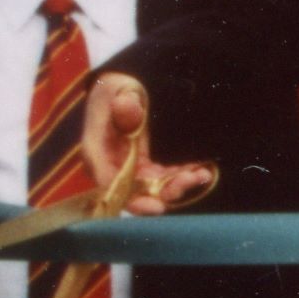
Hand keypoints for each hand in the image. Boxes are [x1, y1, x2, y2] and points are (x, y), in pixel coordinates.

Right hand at [76, 73, 214, 213]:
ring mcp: (129, 169)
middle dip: (165, 192)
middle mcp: (112, 167)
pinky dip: (181, 177)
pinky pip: (163, 179)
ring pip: (153, 189)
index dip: (133, 199)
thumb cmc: (115, 92)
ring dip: (178, 185)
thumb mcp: (118, 91)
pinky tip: (201, 170)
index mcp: (97, 153)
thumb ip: (124, 103)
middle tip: (191, 179)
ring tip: (202, 173)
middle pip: (137, 193)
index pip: (111, 185)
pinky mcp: (145, 168)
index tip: (157, 206)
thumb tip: (125, 106)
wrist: (121, 91)